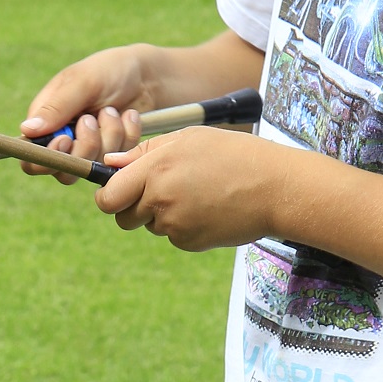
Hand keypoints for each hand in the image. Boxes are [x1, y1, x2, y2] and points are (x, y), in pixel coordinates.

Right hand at [19, 45, 161, 181]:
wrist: (146, 75)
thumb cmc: (109, 70)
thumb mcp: (83, 82)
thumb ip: (57, 107)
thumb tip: (27, 130)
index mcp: (47, 122)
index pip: (33, 159)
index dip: (48, 157)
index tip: (66, 139)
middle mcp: (64, 141)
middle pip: (64, 170)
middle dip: (86, 145)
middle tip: (92, 118)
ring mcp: (88, 151)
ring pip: (93, 166)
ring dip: (109, 135)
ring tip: (113, 110)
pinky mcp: (111, 155)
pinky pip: (117, 160)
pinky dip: (127, 136)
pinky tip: (128, 116)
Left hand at [95, 127, 290, 249]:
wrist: (274, 188)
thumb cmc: (233, 155)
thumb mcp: (189, 139)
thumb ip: (145, 153)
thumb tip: (110, 164)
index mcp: (156, 168)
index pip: (109, 196)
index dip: (108, 197)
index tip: (115, 193)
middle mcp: (160, 199)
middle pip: (123, 217)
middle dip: (132, 209)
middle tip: (158, 194)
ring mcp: (174, 224)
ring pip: (151, 225)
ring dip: (163, 214)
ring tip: (197, 194)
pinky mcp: (188, 242)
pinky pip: (173, 236)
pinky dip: (184, 226)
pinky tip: (208, 209)